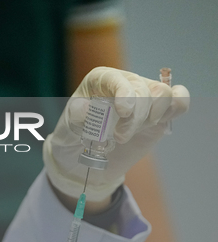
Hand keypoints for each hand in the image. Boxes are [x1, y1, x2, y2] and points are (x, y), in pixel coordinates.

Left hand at [43, 67, 189, 201]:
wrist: (85, 158)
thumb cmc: (74, 136)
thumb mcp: (67, 128)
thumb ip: (75, 118)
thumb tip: (85, 108)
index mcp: (100, 81)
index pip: (116, 79)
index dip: (124, 93)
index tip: (123, 112)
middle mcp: (125, 84)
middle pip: (142, 90)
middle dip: (135, 117)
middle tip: (119, 137)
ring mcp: (143, 97)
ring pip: (163, 93)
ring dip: (154, 115)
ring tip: (134, 131)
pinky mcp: (158, 113)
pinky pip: (178, 100)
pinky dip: (178, 106)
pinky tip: (160, 120)